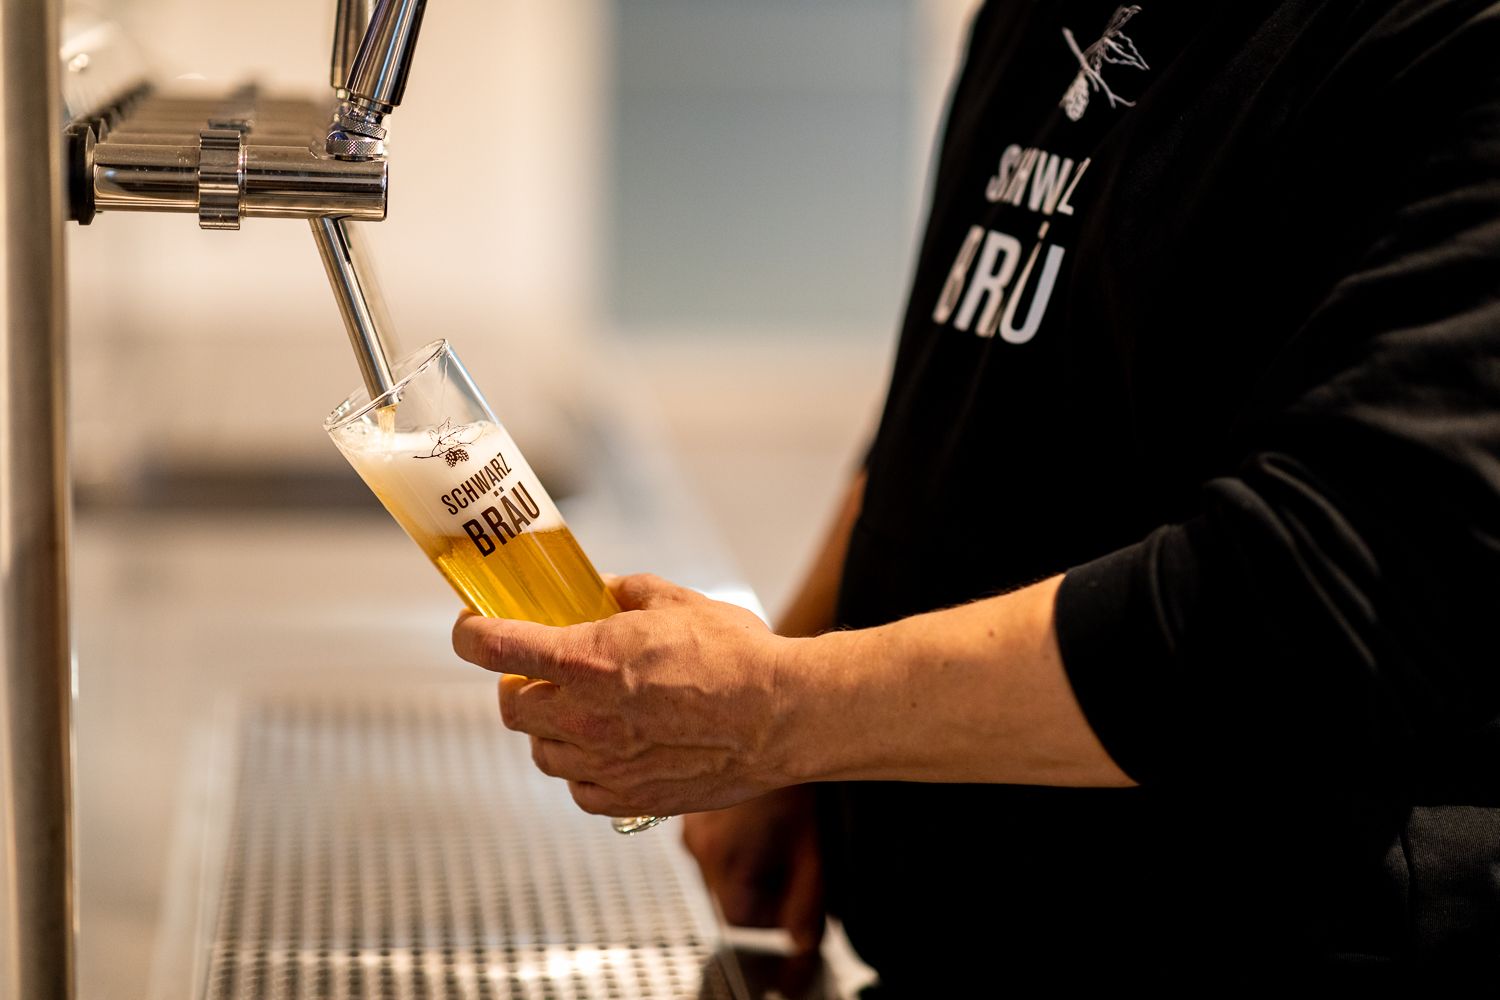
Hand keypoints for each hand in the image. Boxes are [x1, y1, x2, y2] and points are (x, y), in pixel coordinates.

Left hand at [451, 574, 800, 817]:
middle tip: (541, 671)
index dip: (472, 634)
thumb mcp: (675, 601)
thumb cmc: (737, 658)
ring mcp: (605, 765)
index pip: (496, 649)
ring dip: (549, 729)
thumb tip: (599, 591)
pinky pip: (579, 788)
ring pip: (541, 752)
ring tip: (582, 710)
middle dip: (518, 685)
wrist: (782, 717)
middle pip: (511, 707)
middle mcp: (585, 718)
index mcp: (588, 661)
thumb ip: (624, 594)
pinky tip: (610, 748)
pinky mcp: (630, 800)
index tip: (472, 627)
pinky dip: (583, 768)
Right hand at [682, 786, 824, 954]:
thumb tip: (803, 942)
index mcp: (722, 859)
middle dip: (763, 888)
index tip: (800, 894)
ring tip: (781, 829)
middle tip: (796, 859)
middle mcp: (696, 844)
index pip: (741, 919)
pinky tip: (761, 812)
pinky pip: (711, 839)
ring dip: (749, 862)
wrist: (767, 715)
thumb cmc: (792, 773)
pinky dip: (735, 838)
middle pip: (728, 894)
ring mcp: (688, 822)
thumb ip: (807, 901)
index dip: (776, 915)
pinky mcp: (688, 804)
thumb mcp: (811, 844)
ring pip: (719, 867)